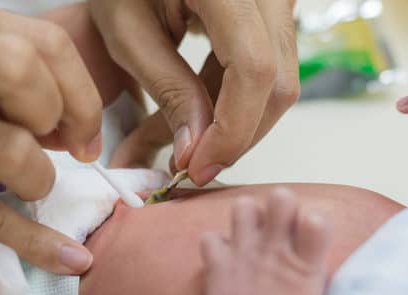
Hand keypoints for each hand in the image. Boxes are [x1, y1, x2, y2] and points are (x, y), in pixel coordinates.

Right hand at [0, 0, 105, 272]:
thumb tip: (60, 103)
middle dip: (64, 116)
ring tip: (32, 188)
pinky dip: (34, 240)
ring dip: (41, 178)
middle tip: (63, 149)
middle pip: (24, 75)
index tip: (77, 126)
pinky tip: (66, 255)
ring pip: (7, 150)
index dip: (76, 87)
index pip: (35, 40)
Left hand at [89, 0, 299, 184]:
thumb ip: (168, 90)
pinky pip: (268, 69)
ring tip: (182, 142)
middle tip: (189, 165)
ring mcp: (277, 0)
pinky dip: (232, 101)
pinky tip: (194, 116)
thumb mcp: (129, 32)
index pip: (254, 68)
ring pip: (278, 82)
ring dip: (232, 123)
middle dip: (235, 135)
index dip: (231, 128)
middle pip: (277, 82)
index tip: (198, 165)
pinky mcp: (273, 15)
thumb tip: (195, 152)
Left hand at [192, 188, 331, 294]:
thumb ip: (312, 264)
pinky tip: (224, 258)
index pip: (318, 220)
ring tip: (250, 235)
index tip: (310, 231)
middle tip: (277, 223)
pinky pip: (210, 236)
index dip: (315, 219)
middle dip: (280, 203)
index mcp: (305, 264)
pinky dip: (216, 246)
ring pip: (244, 206)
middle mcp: (275, 251)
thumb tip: (311, 242)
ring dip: (247, 217)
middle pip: (281, 198)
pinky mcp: (217, 262)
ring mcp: (244, 253)